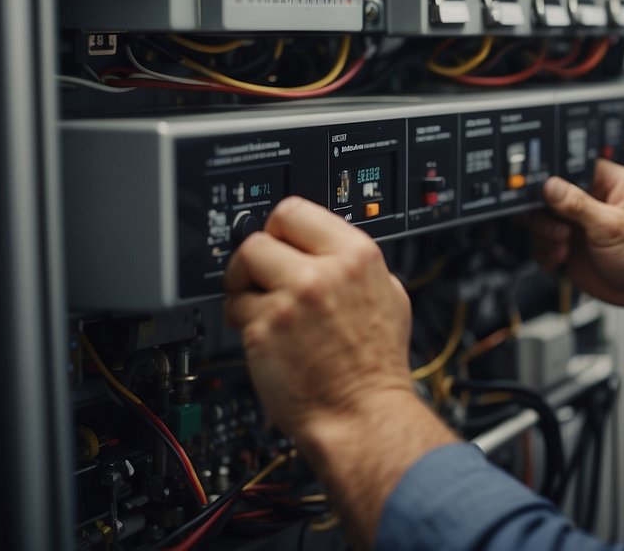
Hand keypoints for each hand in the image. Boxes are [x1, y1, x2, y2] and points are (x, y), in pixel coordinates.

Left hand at [222, 196, 415, 439]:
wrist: (364, 413)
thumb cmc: (377, 365)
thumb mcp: (388, 295)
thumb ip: (355, 265)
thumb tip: (325, 247)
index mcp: (356, 256)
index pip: (295, 211)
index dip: (279, 228)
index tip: (275, 242)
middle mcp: (322, 273)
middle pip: (260, 238)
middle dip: (255, 259)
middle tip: (260, 278)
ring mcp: (290, 302)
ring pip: (241, 272)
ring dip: (245, 290)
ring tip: (264, 312)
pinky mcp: (263, 332)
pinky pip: (235, 311)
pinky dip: (245, 324)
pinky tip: (268, 340)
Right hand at [533, 159, 623, 350]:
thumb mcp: (612, 225)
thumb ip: (577, 204)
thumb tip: (550, 185)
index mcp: (608, 183)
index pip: (571, 168)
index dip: (553, 178)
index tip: (543, 193)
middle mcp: (591, 200)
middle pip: (549, 195)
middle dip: (546, 213)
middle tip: (560, 229)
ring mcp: (578, 224)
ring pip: (542, 220)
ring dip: (546, 235)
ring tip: (563, 245)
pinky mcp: (570, 246)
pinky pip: (543, 243)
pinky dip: (545, 252)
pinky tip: (561, 258)